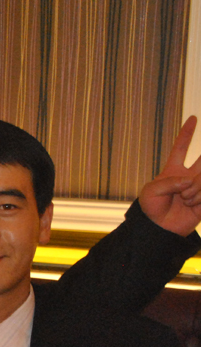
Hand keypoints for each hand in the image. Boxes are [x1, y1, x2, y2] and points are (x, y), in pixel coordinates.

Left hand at [138, 115, 200, 235]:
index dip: (186, 133)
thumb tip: (189, 181)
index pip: (180, 147)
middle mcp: (188, 175)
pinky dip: (198, 198)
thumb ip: (170, 181)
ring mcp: (198, 186)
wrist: (158, 228)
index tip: (192, 118)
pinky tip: (191, 204)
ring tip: (184, 198)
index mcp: (172, 170)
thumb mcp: (151, 190)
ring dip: (194, 188)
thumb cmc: (151, 208)